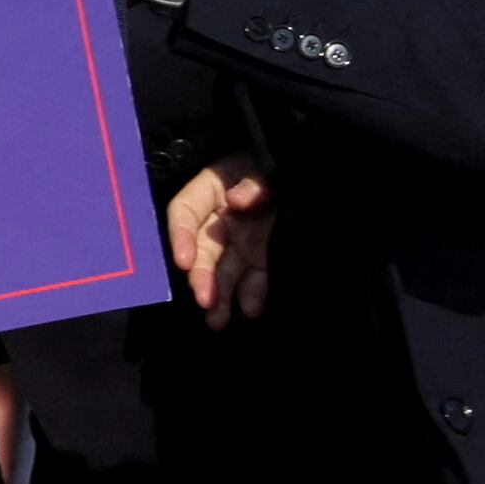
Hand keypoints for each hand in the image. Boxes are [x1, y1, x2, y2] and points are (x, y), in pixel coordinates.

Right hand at [166, 164, 274, 326]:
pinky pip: (253, 274)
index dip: (180, 236)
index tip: (182, 261)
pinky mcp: (258, 253)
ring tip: (218, 321)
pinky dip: (252, 293)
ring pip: (224, 269)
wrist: (304, 168)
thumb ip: (254, 180)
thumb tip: (235, 200)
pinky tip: (251, 310)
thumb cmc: (271, 162)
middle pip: (202, 249)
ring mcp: (238, 237)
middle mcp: (218, 218)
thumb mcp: (262, 164)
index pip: (185, 212)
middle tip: (204, 300)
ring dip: (221, 295)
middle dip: (201, 276)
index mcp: (211, 189)